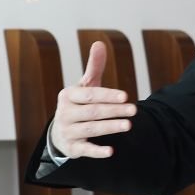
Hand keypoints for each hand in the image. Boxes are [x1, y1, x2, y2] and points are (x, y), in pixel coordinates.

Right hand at [49, 41, 135, 158]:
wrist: (60, 132)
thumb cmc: (79, 103)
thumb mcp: (85, 85)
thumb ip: (94, 67)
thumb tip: (99, 43)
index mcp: (68, 96)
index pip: (90, 95)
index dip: (108, 95)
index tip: (125, 96)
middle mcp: (65, 114)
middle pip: (93, 112)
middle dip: (114, 111)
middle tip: (134, 110)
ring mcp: (68, 132)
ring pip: (91, 130)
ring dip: (110, 127)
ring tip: (128, 125)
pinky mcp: (72, 148)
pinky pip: (85, 150)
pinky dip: (97, 151)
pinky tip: (111, 151)